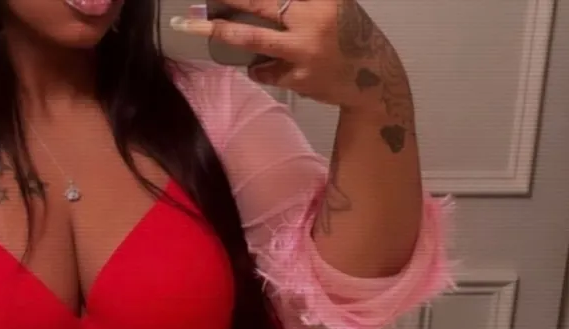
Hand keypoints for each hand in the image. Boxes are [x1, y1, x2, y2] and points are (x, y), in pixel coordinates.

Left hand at [170, 0, 411, 114]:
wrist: (374, 80)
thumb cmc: (350, 35)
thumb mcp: (335, 5)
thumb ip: (302, 2)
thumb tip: (262, 4)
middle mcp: (313, 21)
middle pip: (260, 4)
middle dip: (227, 2)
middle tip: (197, 3)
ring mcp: (305, 53)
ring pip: (255, 40)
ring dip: (223, 32)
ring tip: (195, 25)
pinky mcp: (300, 80)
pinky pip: (266, 70)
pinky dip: (259, 67)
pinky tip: (259, 67)